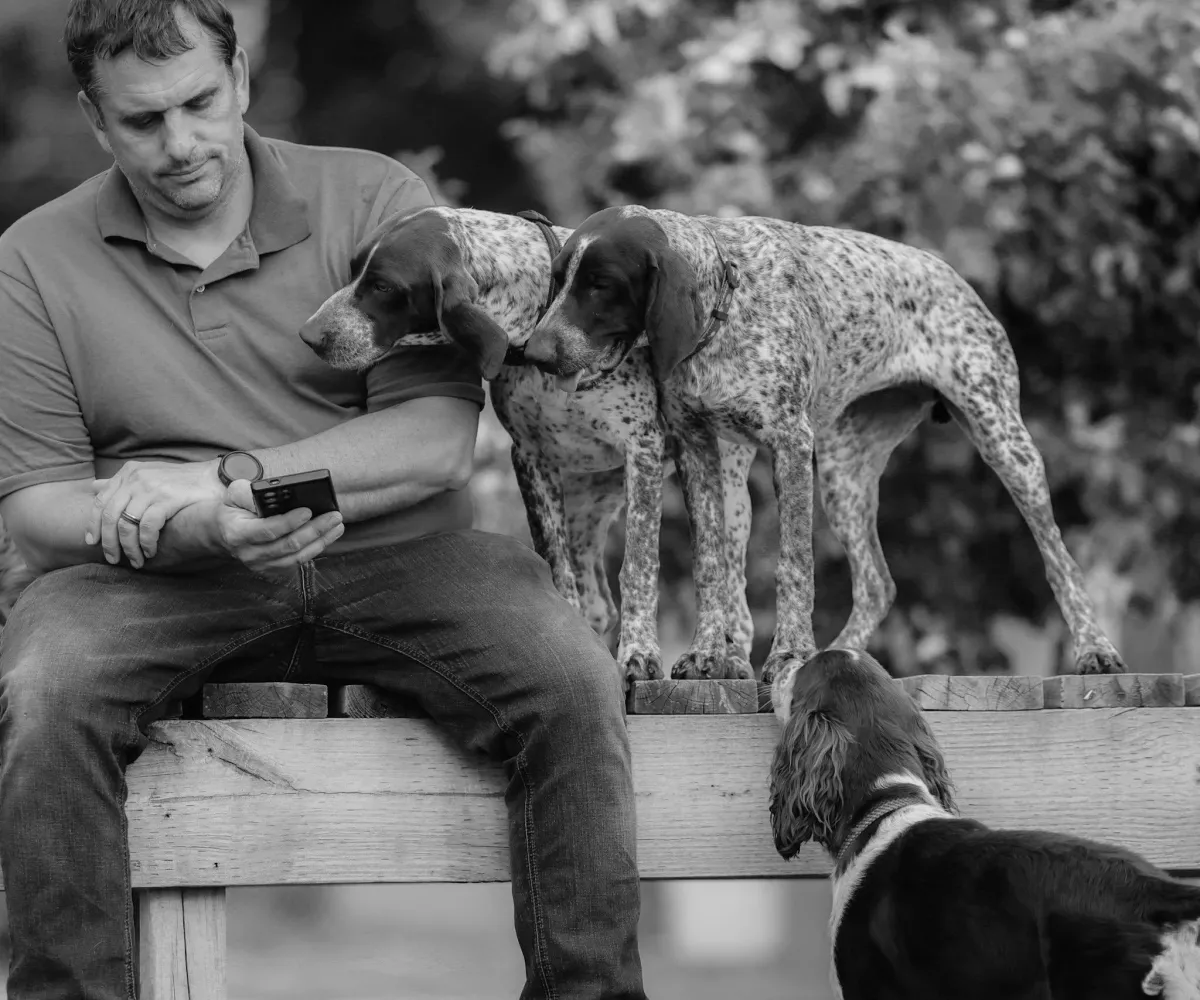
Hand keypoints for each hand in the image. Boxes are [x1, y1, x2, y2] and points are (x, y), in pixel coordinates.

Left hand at [87, 459, 223, 567]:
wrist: (215, 478)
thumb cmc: (183, 480)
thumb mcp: (148, 474)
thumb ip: (122, 483)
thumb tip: (94, 486)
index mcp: (129, 473)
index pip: (101, 501)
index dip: (93, 524)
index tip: (93, 542)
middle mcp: (136, 479)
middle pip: (110, 516)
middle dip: (109, 542)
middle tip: (113, 559)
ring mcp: (150, 488)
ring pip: (127, 525)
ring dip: (129, 548)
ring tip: (135, 561)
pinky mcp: (166, 499)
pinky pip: (147, 527)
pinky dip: (146, 543)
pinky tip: (150, 552)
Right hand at [215, 480, 344, 575]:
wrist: (223, 531)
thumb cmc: (234, 508)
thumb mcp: (234, 494)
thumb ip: (249, 492)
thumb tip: (272, 493)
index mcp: (238, 533)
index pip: (268, 531)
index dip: (289, 522)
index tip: (308, 510)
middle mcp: (249, 553)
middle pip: (288, 545)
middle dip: (315, 530)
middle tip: (334, 516)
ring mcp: (261, 565)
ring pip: (297, 557)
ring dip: (321, 541)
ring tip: (337, 526)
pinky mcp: (272, 569)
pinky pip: (298, 562)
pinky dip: (316, 549)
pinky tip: (328, 536)